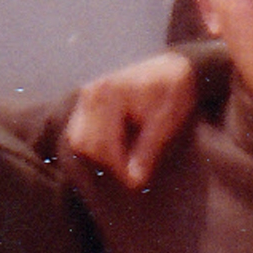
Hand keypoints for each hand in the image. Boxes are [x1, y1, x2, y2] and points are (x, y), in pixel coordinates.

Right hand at [64, 48, 198, 184]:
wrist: (172, 68)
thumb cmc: (173, 92)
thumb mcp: (167, 121)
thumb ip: (148, 150)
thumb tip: (134, 181)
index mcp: (110, 94)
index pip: (103, 143)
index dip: (118, 168)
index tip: (135, 183)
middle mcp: (91, 94)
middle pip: (85, 144)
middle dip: (107, 165)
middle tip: (132, 177)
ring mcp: (85, 97)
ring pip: (78, 141)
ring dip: (99, 158)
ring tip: (125, 165)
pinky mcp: (87, 104)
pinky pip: (80, 133)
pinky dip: (95, 148)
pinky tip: (117, 154)